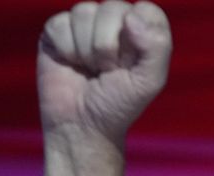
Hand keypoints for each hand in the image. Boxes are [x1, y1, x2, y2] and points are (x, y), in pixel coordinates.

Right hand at [38, 0, 171, 145]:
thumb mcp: (149, 81)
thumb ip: (157, 46)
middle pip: (112, 7)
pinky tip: (71, 64)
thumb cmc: (119, 103)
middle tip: (107, 70)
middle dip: (109, 46)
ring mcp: (84, 23)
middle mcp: (113, 20)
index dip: (136, 37)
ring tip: (90, 68)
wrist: (83, 125)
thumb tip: (131, 16)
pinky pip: (60, 24)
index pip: (144, 10)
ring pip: (84, 12)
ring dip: (87, 50)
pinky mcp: (57, 30)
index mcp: (141, 28)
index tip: (130, 63)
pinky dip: (67, 50)